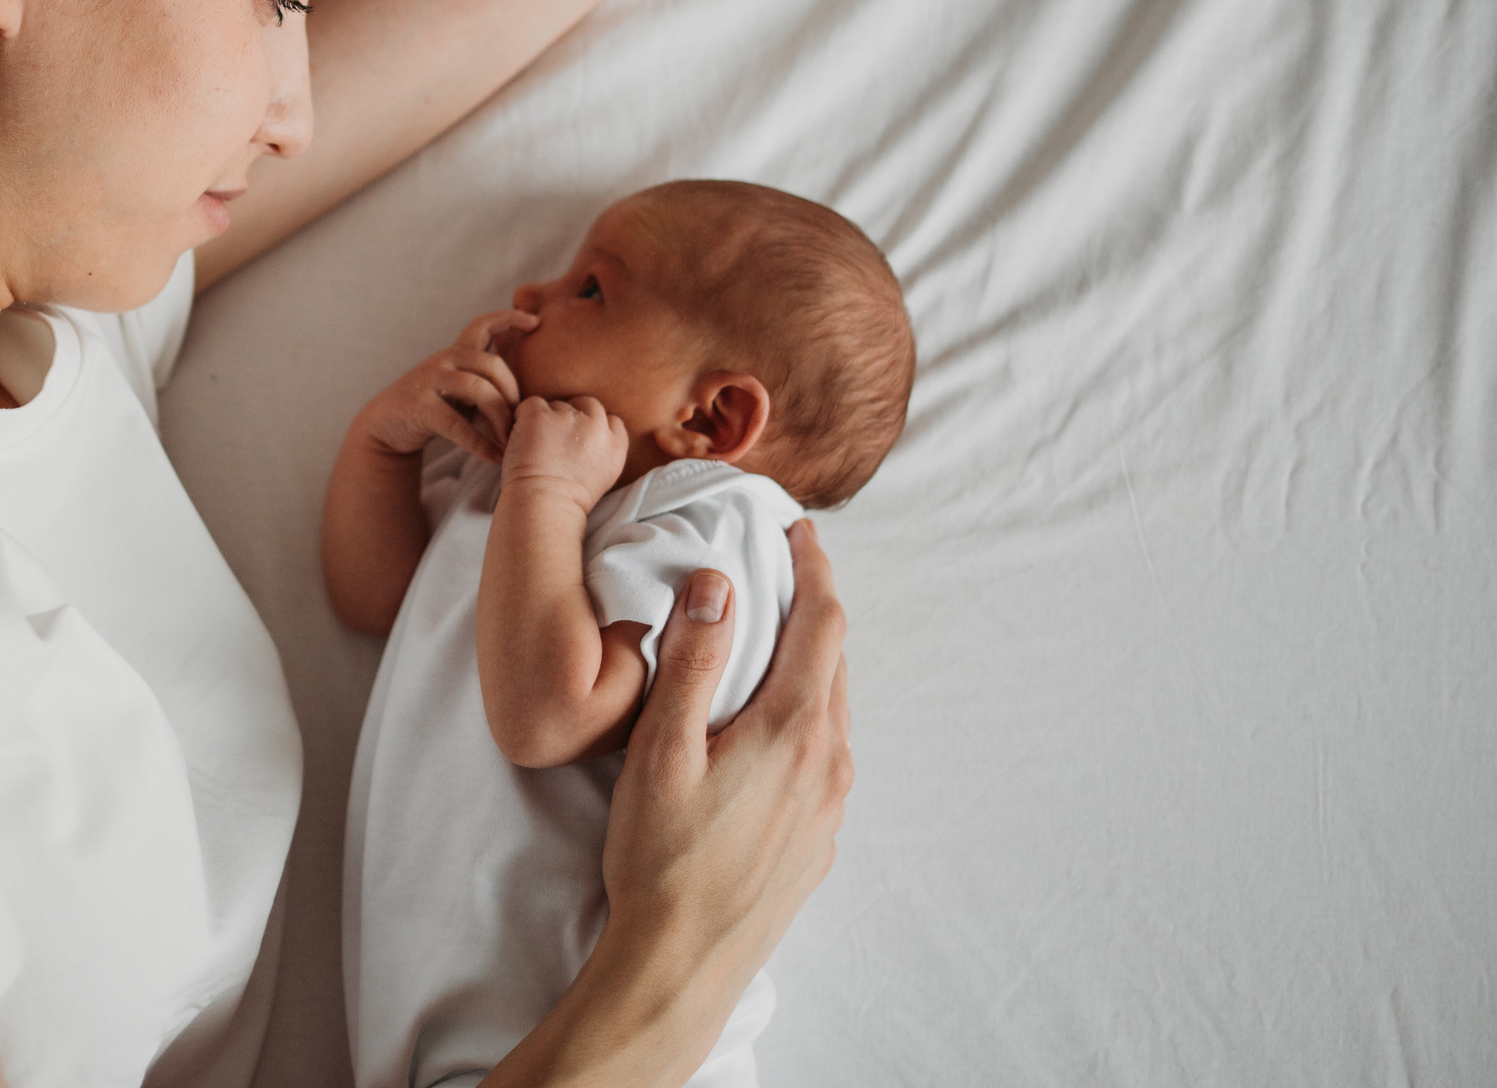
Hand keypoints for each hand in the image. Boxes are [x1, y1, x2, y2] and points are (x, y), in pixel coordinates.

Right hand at [359, 309, 537, 462]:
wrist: (387, 424)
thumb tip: (530, 398)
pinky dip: (479, 443)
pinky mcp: (420, 407)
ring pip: (479, 390)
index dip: (510, 318)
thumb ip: (487, 384)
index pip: (483, 325)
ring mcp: (430, 381)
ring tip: (509, 441)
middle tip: (522, 421)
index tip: (536, 321)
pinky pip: (458, 424)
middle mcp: (444, 360)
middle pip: (492, 365)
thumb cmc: (435, 408)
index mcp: (457, 353)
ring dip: (500, 419)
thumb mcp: (461, 390)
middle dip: (513, 394)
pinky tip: (493, 456)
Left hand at [499, 394, 627, 510]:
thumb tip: (585, 439)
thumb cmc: (565, 503)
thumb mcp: (601, 479)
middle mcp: (596, 428)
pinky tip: (520, 436)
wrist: (543, 507)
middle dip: (572, 416)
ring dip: (547, 419)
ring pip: (558, 404)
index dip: (593, 426)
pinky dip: (523, 416)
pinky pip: (532, 403)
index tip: (578, 439)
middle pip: (588, 405)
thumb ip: (601, 453)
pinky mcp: (540, 415)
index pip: (612, 420)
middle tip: (554, 437)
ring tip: (535, 444)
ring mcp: (568, 418)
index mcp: (615, 446)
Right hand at [599, 523, 852, 1058]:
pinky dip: (805, 715)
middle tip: (778, 570)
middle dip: (812, 608)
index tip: (798, 529)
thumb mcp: (661, 750)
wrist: (681, 966)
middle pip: (835, 661)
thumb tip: (716, 583)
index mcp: (794, 729)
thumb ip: (693, 661)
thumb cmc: (661, 859)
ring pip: (833, 710)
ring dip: (809, 664)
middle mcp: (829, 763)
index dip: (814, 567)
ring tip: (768, 639)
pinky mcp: (819, 840)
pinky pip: (824, 755)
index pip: (824, 623)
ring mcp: (830, 806)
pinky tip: (762, 725)